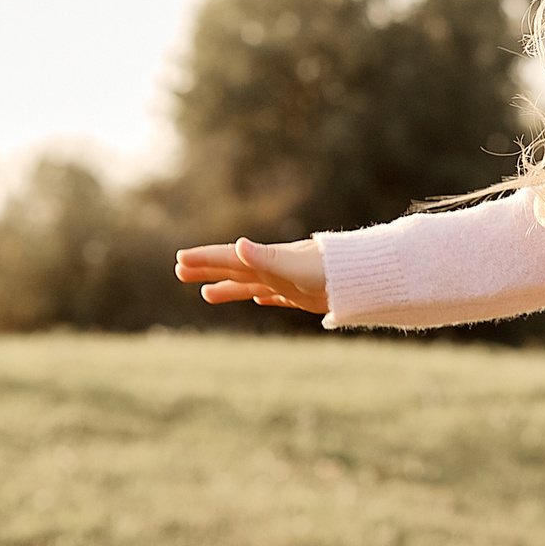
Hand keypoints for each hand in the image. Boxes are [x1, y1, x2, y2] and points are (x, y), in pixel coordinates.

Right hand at [174, 238, 329, 313]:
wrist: (366, 278)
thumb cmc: (332, 270)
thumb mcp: (296, 265)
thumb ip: (267, 257)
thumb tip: (239, 245)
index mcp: (269, 260)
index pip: (229, 258)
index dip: (205, 259)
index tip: (179, 259)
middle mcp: (276, 269)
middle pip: (234, 269)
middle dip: (207, 270)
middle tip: (178, 272)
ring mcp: (290, 281)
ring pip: (252, 285)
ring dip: (228, 288)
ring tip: (206, 294)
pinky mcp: (305, 295)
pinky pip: (277, 295)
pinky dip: (264, 297)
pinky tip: (260, 300)